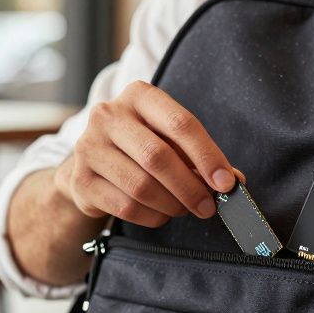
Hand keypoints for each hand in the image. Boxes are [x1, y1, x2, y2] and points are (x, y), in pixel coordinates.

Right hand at [55, 81, 236, 226]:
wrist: (91, 164)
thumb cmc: (141, 148)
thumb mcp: (170, 140)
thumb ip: (199, 156)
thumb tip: (232, 182)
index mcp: (139, 96)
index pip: (181, 124)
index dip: (208, 156)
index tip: (226, 183)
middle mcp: (109, 115)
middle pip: (158, 157)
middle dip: (190, 188)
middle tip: (208, 207)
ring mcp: (89, 147)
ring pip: (141, 186)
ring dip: (171, 205)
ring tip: (183, 209)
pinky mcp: (81, 180)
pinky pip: (126, 206)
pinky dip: (152, 217)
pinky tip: (160, 214)